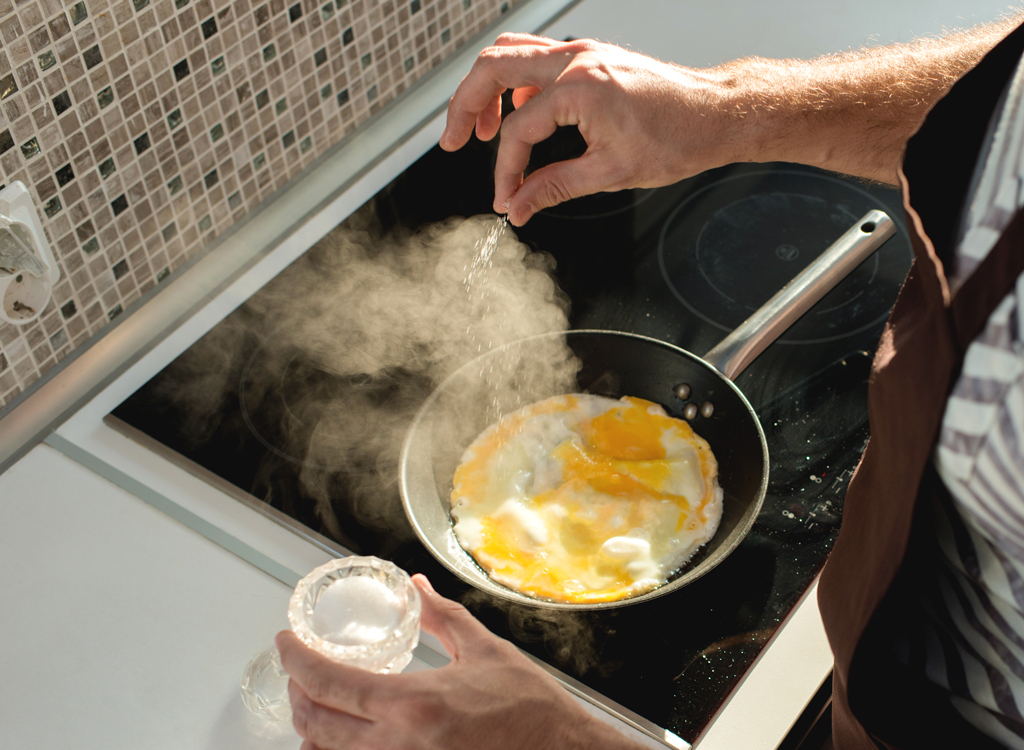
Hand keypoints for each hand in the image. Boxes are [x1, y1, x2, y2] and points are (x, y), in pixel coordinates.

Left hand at [276, 573, 644, 749]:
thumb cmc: (530, 710)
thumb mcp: (485, 650)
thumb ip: (443, 616)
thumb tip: (418, 588)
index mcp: (413, 704)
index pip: (331, 682)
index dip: (297, 661)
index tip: (285, 643)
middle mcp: (399, 745)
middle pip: (318, 724)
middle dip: (295, 694)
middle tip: (293, 670)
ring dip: (311, 728)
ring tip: (310, 703)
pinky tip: (338, 739)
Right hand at [441, 34, 741, 224]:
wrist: (716, 114)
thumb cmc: (677, 139)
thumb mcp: (611, 173)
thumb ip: (554, 188)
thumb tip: (518, 207)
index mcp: (579, 88)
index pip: (519, 131)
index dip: (505, 170)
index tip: (506, 199)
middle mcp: (575, 59)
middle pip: (492, 67)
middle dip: (464, 106)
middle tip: (451, 142)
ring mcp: (582, 51)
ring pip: (510, 54)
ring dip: (486, 89)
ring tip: (479, 129)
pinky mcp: (589, 57)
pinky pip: (535, 58)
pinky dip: (516, 84)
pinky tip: (521, 115)